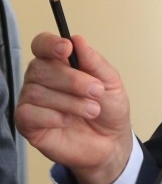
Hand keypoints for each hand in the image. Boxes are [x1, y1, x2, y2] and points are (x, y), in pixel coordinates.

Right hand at [16, 33, 132, 183]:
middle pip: (41, 68)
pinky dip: (52, 116)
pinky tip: (67, 121)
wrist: (111, 142)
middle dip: (73, 80)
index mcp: (59, 64)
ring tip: (92, 111)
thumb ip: (95, 62)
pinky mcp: (27, 124)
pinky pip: (28, 113)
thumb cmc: (108, 109)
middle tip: (96, 91)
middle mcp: (41, 80)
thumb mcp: (111, 83)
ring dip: (71, 102)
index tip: (66, 48)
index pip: (42, 45)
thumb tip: (78, 40)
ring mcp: (32, 101)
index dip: (49, 44)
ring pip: (37, 92)